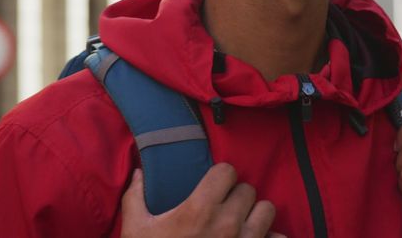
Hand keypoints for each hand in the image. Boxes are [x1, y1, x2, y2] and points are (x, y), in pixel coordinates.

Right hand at [121, 163, 283, 237]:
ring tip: (239, 224)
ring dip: (254, 215)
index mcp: (199, 210)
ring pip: (267, 210)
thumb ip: (136, 197)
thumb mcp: (135, 230)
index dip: (219, 177)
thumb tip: (138, 173)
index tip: (213, 187)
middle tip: (222, 209)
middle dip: (235, 197)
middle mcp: (227, 224)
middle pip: (247, 190)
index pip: (227, 171)